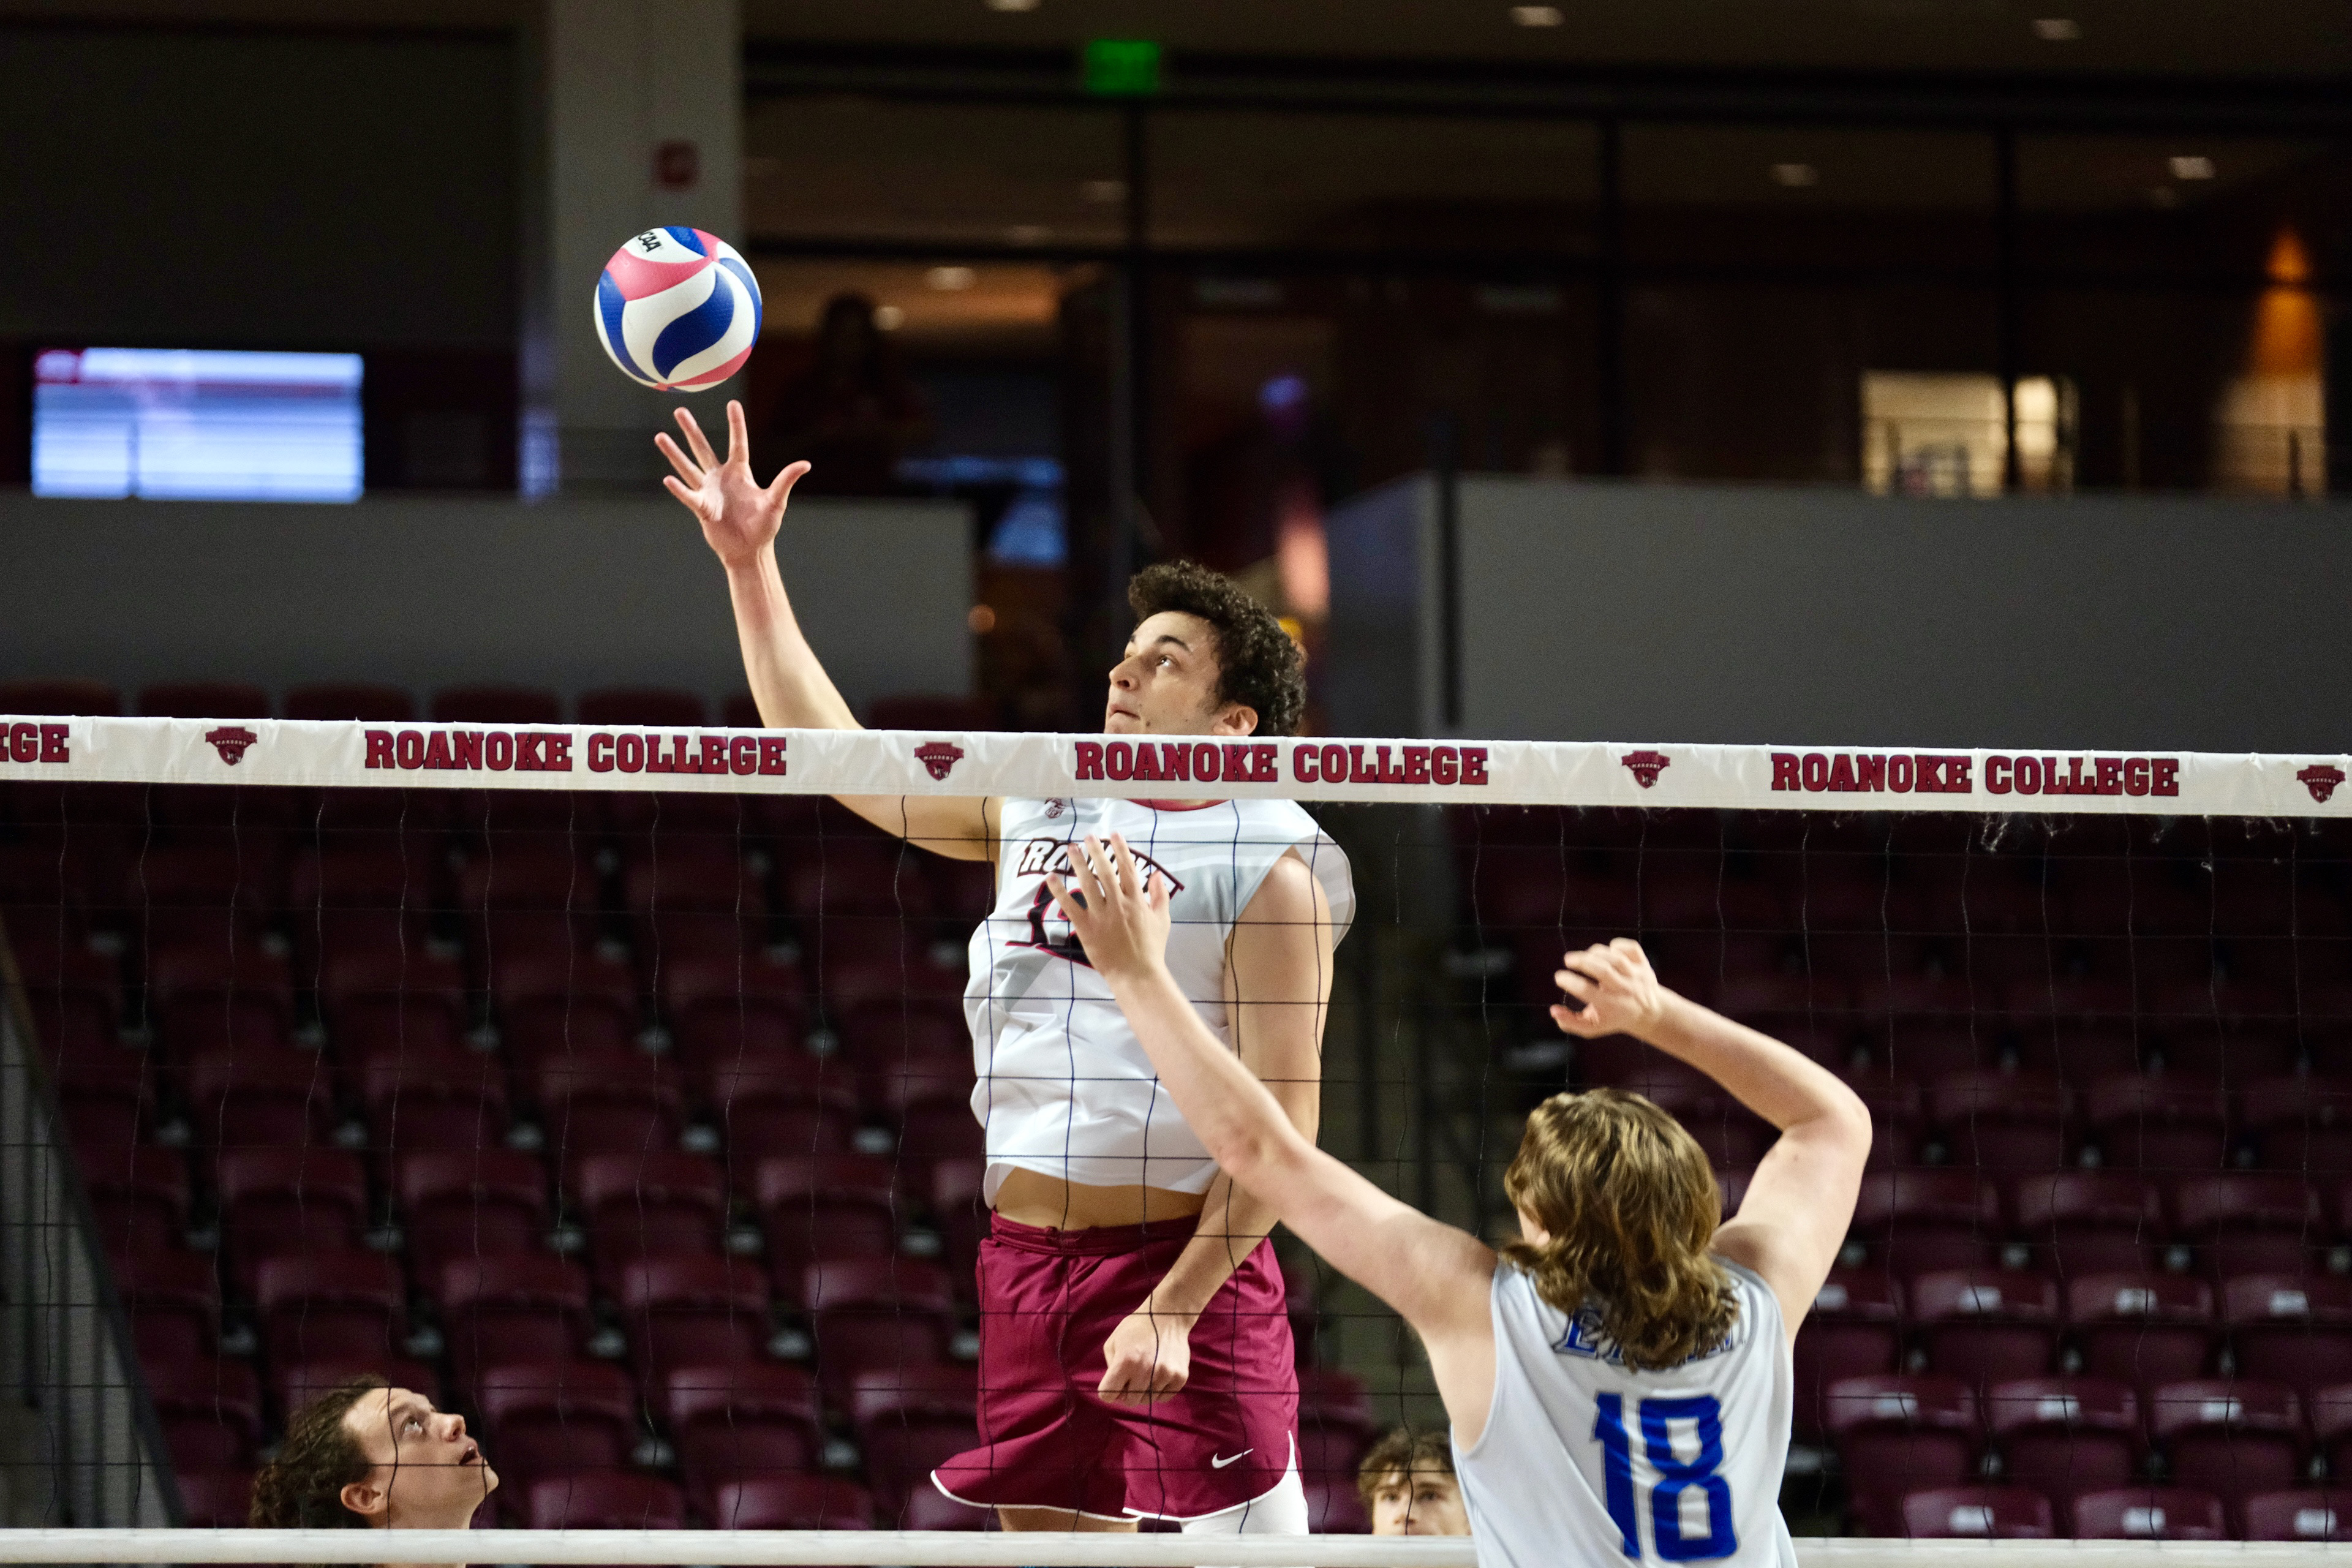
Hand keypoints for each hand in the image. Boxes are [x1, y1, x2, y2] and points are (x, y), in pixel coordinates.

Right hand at [656, 401, 810, 569]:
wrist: (750, 550)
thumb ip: (786, 481)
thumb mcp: (776, 502)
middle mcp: (721, 478)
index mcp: (740, 473)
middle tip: (679, 410)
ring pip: (688, 467)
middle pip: (703, 449)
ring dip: (674, 453)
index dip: (736, 424)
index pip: (737, 443)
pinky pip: (689, 496)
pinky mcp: (702, 509)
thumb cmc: (763, 527)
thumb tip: (805, 464)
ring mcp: (709, 492)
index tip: (732, 403)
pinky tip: (668, 479)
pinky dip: (679, 490)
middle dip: (691, 430)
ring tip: (659, 436)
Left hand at [1045, 834, 1171, 985]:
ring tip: (1071, 848)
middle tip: (1088, 836)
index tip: (1113, 834)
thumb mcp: (1162, 920)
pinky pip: (1070, 906)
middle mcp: (1118, 903)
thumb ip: (1159, 895)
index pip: (1128, 868)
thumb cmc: (1151, 949)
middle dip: (1096, 851)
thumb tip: (1156, 874)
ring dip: (1078, 864)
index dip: (1120, 849)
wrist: (1136, 974)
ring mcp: (1101, 915)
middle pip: (1105, 871)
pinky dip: (1059, 891)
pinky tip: (1051, 877)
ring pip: (1087, 883)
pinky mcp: (1086, 928)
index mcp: (1136, 900)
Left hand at [1097, 1301, 1192, 1406]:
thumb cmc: (1136, 1328)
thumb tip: (1116, 1390)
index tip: (1114, 1382)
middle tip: (1132, 1376)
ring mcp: (1165, 1375)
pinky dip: (1159, 1390)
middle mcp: (1145, 1371)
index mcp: (1125, 1361)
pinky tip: (1159, 1374)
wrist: (1167, 1316)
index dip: (1108, 1390)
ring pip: (1147, 1400)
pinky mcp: (1180, 1377)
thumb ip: (1110, 1367)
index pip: (1107, 1395)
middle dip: (1127, 1392)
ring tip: (1147, 1371)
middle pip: (1129, 1401)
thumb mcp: (1113, 1341)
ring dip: (1144, 1390)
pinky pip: (1164, 1397)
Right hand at [1551, 938, 1668, 1039]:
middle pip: (1602, 970)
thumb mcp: (1592, 1027)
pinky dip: (1617, 945)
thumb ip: (1570, 1022)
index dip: (1569, 982)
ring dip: (1595, 952)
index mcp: (1611, 1006)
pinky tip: (1607, 951)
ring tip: (1584, 956)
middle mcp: (1625, 990)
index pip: (1587, 991)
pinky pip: (1630, 948)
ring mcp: (1636, 976)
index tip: (1559, 977)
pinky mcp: (1643, 964)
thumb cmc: (1613, 1018)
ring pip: (1615, 958)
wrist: (1650, 1013)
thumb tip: (1553, 1010)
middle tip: (1567, 959)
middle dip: (1582, 961)